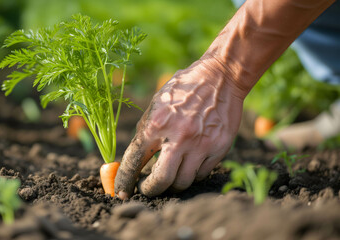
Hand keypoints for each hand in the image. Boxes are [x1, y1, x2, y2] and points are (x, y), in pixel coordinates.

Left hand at [115, 58, 245, 198]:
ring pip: (183, 181)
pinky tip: (189, 163)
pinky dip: (192, 173)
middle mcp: (179, 137)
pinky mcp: (219, 148)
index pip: (134, 161)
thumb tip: (136, 159)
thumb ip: (146, 131)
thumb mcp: (157, 104)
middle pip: (162, 180)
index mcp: (156, 124)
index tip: (121, 192)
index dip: (125, 180)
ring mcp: (201, 144)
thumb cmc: (183, 89)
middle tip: (148, 188)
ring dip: (173, 183)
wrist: (220, 77)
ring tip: (170, 175)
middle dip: (151, 189)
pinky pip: (202, 173)